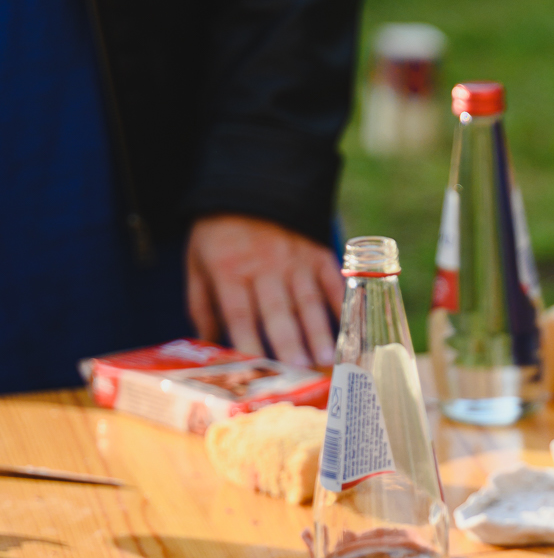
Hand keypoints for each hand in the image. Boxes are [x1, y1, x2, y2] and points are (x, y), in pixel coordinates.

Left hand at [186, 215, 343, 367]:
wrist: (251, 186)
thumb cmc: (220, 234)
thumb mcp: (197, 261)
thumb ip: (201, 303)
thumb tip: (207, 343)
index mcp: (230, 271)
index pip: (240, 313)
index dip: (250, 342)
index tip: (259, 370)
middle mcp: (264, 267)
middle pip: (277, 310)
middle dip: (290, 342)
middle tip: (301, 372)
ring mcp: (294, 260)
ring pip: (308, 300)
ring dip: (318, 331)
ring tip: (328, 360)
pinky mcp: (317, 253)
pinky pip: (332, 281)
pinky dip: (342, 304)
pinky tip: (352, 328)